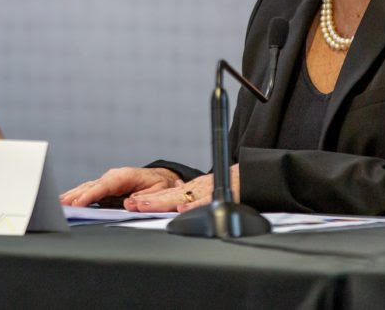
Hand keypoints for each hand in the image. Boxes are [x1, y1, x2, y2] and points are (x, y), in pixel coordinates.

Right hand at [60, 167, 180, 207]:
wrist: (161, 178)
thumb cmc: (160, 185)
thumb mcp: (158, 192)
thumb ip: (145, 198)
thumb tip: (128, 203)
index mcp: (124, 176)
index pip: (104, 186)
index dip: (91, 195)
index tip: (79, 203)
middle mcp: (112, 177)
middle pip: (90, 187)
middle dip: (75, 196)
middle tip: (60, 205)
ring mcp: (107, 181)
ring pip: (86, 188)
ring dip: (72, 196)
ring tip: (56, 204)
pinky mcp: (104, 188)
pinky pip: (88, 191)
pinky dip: (76, 196)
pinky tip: (65, 201)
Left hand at [126, 165, 240, 212]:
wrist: (253, 176)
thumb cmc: (232, 184)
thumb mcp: (207, 189)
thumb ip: (192, 195)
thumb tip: (177, 197)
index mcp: (192, 189)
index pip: (166, 194)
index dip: (149, 199)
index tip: (132, 202)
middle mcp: (197, 189)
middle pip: (169, 195)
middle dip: (148, 201)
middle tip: (131, 204)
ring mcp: (207, 191)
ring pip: (181, 196)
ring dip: (162, 202)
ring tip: (144, 205)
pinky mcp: (221, 194)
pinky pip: (207, 201)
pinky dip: (194, 205)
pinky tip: (181, 208)